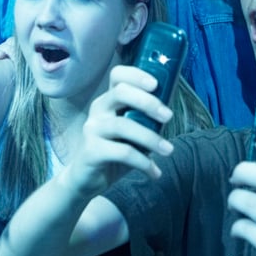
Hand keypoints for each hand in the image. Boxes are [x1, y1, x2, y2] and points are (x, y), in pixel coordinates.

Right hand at [60, 65, 173, 201]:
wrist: (86, 180)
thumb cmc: (114, 151)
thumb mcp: (130, 132)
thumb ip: (144, 120)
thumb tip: (169, 112)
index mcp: (109, 100)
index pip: (118, 75)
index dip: (136, 75)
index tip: (156, 84)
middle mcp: (98, 109)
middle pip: (120, 93)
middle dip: (147, 102)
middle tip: (168, 116)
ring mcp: (92, 129)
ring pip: (123, 125)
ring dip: (151, 138)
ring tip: (168, 150)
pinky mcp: (91, 151)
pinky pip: (122, 152)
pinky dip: (143, 162)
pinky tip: (155, 172)